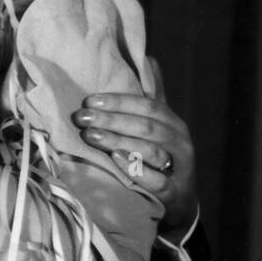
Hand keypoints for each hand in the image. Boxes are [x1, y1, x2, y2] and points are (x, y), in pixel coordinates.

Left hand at [71, 60, 197, 232]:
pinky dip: (135, 169)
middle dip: (112, 120)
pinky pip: (156, 180)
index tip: (89, 101)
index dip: (119, 101)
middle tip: (81, 118)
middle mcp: (180, 143)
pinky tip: (116, 160)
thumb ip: (153, 95)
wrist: (180, 202)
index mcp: (173, 124)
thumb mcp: (160, 125)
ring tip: (91, 136)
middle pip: (146, 127)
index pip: (148, 106)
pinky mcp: (174, 193)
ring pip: (150, 151)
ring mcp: (179, 168)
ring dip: (118, 141)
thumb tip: (148, 58)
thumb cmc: (162, 157)